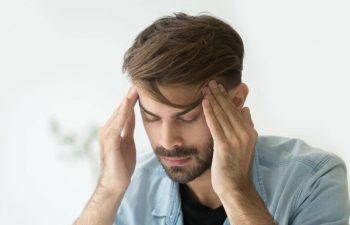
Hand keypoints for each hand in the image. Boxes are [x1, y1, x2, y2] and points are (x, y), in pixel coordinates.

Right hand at [97, 86, 138, 193]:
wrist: (116, 183)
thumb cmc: (122, 164)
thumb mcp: (128, 140)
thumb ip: (128, 127)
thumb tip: (131, 112)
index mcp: (112, 129)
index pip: (123, 110)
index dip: (132, 99)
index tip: (140, 86)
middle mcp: (107, 129)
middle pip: (121, 109)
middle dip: (130, 96)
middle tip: (138, 81)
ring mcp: (107, 135)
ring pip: (119, 114)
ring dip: (127, 101)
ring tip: (135, 89)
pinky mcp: (110, 142)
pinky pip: (118, 124)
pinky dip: (123, 113)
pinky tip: (129, 104)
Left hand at [202, 80, 257, 195]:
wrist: (235, 186)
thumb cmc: (236, 166)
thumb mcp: (245, 144)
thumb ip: (246, 126)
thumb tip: (246, 108)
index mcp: (250, 132)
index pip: (236, 109)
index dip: (227, 97)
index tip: (219, 86)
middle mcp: (245, 133)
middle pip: (230, 109)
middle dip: (220, 94)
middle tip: (211, 81)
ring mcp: (236, 140)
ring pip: (222, 114)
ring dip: (213, 99)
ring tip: (206, 87)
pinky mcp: (224, 146)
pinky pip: (215, 124)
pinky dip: (209, 111)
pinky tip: (204, 102)